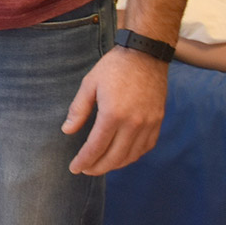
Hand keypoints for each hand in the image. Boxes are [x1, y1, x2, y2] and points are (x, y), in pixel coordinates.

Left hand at [62, 46, 168, 175]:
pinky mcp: (158, 121)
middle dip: (97, 167)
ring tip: (100, 165)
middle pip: (114, 157)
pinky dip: (132, 156)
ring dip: (115, 164)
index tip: (75, 168)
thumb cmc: (114, 67)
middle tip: (85, 170)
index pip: (96, 147)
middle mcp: (133, 123)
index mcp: (113, 114)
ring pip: (131, 156)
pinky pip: (145, 147)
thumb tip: (67, 130)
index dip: (84, 160)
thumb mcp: (89, 84)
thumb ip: (78, 109)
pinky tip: (122, 155)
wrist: (145, 55)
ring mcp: (148, 124)